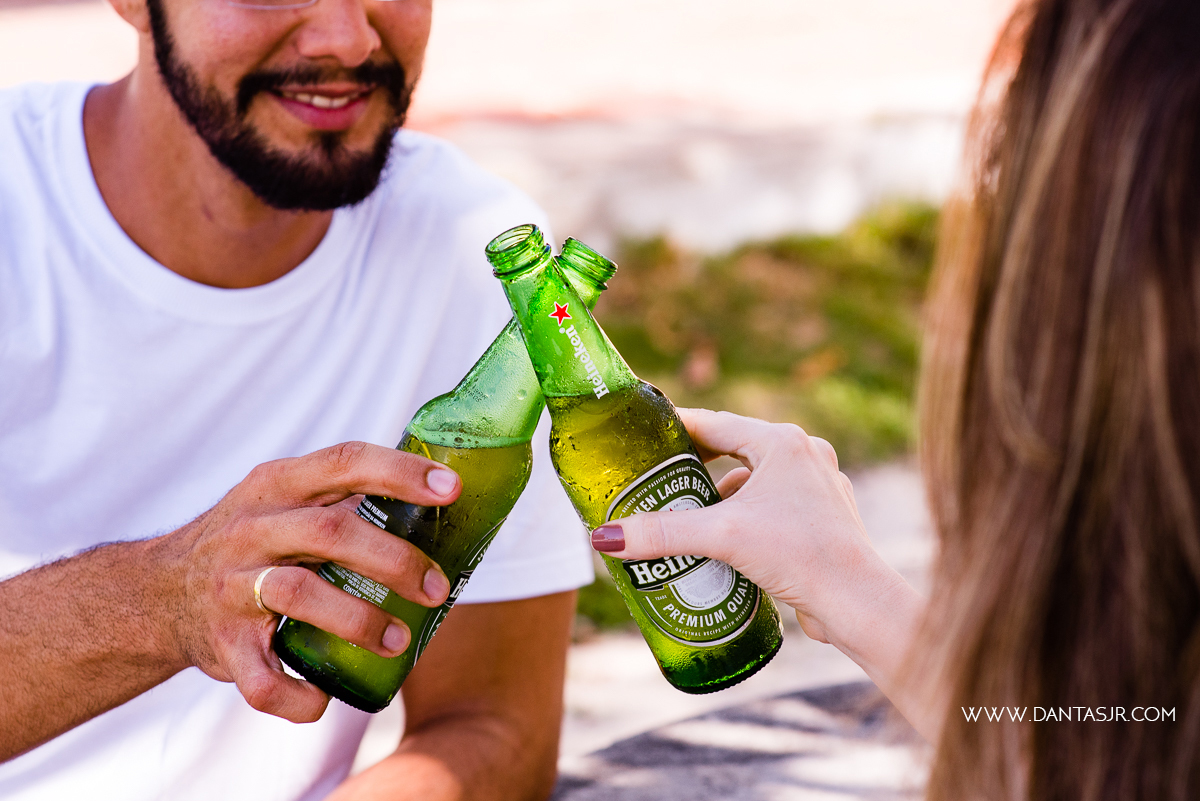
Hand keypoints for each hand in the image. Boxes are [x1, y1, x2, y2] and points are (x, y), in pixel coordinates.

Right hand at [160, 441, 459, 722]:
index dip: (400, 473)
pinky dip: (300, 695)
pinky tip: (326, 698)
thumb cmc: (255, 541)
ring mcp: (232, 586)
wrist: (160, 592)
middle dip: (395, 560)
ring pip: (299, 594)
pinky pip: (262, 678)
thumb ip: (348, 496)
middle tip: (438, 588)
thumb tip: (443, 501)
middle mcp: (251, 528)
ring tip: (400, 642)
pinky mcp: (221, 644)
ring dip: (360, 621)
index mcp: (278, 484)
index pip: (345, 461)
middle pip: (331, 531)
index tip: (450, 490)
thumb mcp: (288, 500)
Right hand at [589, 409, 890, 644]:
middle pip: (734, 449)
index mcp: (782, 442)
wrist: (858, 602)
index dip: (676, 429)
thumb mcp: (722, 537)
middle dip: (695, 466)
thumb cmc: (800, 555)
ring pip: (755, 479)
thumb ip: (662, 533)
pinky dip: (747, 515)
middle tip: (657, 480)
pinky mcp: (824, 516)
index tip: (642, 437)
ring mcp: (819, 485)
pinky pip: (774, 504)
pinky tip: (727, 541)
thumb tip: (606, 537)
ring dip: (722, 495)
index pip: (715, 422)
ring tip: (687, 517)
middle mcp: (805, 454)